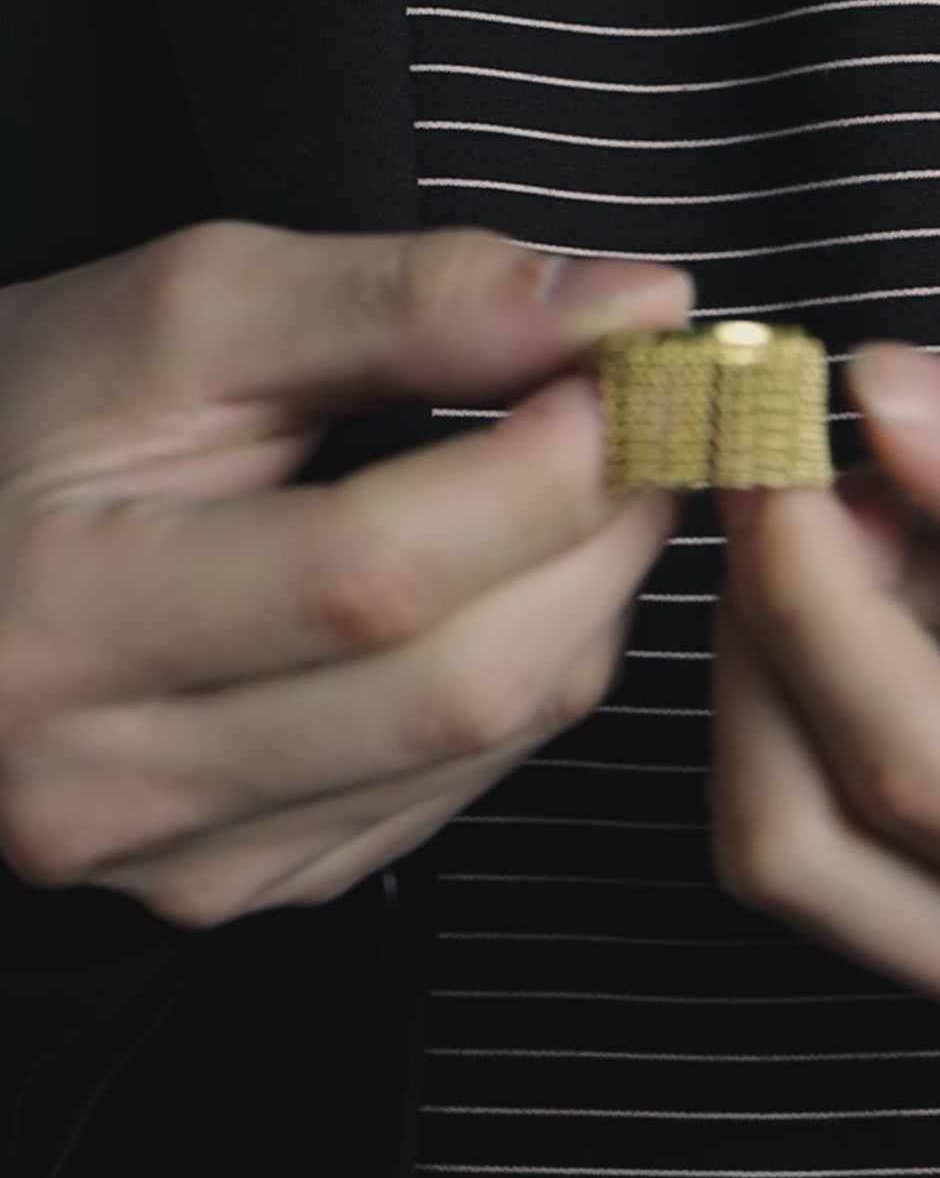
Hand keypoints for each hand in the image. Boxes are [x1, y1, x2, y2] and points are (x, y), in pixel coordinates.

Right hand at [0, 220, 692, 928]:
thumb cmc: (33, 408)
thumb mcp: (195, 313)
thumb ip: (413, 300)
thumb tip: (626, 306)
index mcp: (68, 620)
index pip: (371, 571)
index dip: (542, 467)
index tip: (625, 370)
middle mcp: (115, 781)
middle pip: (456, 680)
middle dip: (600, 533)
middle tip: (641, 420)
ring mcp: (187, 856)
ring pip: (485, 740)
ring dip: (586, 597)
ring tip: (585, 478)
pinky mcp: (248, 877)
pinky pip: (460, 786)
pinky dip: (531, 670)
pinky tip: (514, 578)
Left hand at [708, 342, 939, 1086]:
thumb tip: (878, 399)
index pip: (921, 774)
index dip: (819, 605)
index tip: (779, 465)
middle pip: (806, 844)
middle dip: (769, 639)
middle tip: (798, 475)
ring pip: (790, 844)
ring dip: (786, 655)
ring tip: (887, 506)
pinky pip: (826, 827)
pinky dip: (819, 684)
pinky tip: (906, 571)